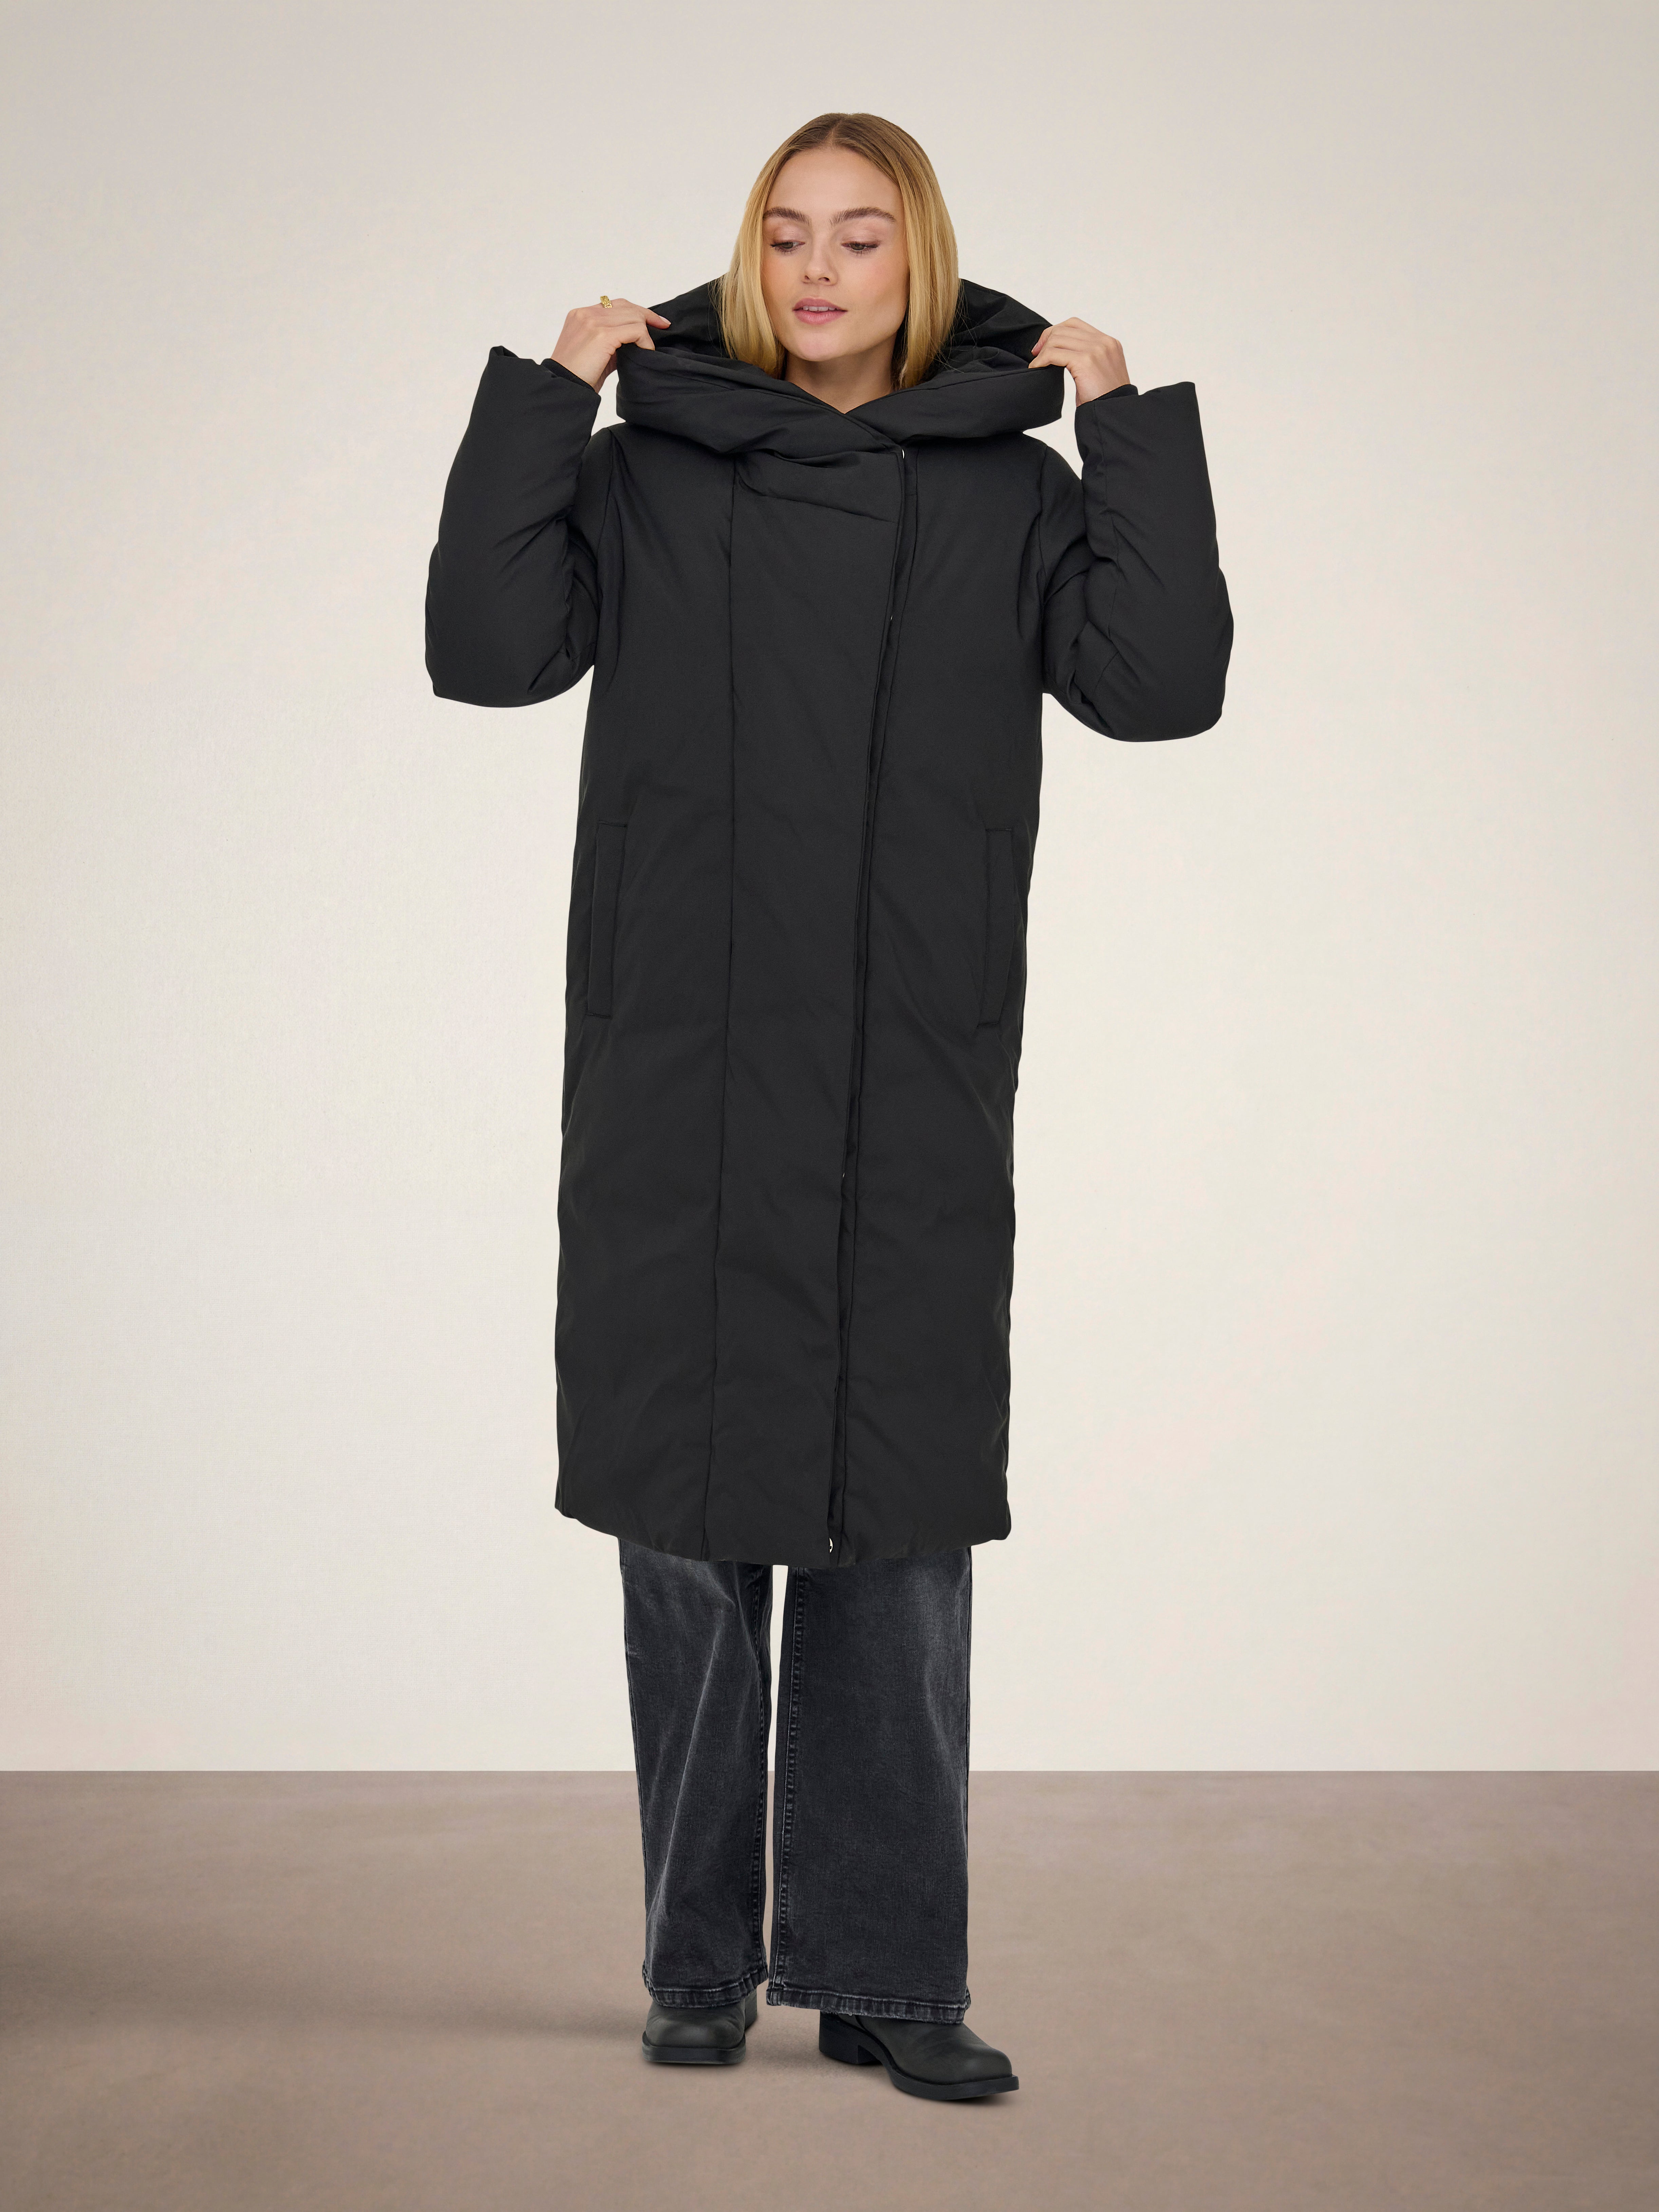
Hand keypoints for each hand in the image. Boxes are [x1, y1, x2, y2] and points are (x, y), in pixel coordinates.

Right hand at [550, 297, 670, 389]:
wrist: (564, 389)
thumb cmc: (578, 376)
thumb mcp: (594, 352)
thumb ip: (610, 341)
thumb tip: (634, 340)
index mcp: (580, 315)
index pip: (614, 304)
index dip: (636, 310)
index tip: (654, 321)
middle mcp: (586, 314)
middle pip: (626, 306)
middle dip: (647, 316)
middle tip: (663, 326)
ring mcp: (593, 322)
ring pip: (633, 316)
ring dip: (645, 332)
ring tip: (648, 349)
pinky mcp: (602, 334)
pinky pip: (635, 330)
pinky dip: (645, 341)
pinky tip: (646, 352)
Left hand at [1028, 317, 1129, 404]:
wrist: (1112, 413)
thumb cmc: (1104, 400)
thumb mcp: (1099, 372)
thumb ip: (1087, 357)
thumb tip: (1063, 353)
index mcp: (1108, 343)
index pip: (1075, 324)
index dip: (1055, 331)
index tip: (1044, 345)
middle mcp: (1103, 342)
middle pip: (1064, 329)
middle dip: (1045, 340)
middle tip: (1036, 354)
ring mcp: (1095, 350)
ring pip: (1057, 339)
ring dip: (1042, 351)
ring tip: (1037, 364)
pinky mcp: (1085, 361)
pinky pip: (1053, 353)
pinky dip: (1041, 360)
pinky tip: (1037, 368)